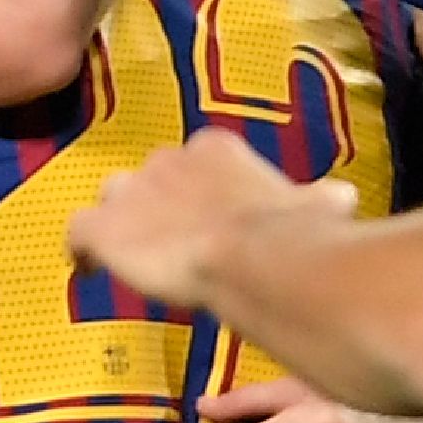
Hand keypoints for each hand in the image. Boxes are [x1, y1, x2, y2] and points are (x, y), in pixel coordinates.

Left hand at [72, 127, 339, 315]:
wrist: (254, 256)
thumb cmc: (292, 233)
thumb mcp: (316, 205)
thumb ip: (320, 198)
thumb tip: (343, 196)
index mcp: (215, 149)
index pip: (192, 161)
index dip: (193, 192)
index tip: (202, 220)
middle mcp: (167, 159)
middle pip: (148, 177)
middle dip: (155, 206)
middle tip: (170, 244)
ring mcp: (132, 192)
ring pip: (111, 199)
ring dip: (118, 223)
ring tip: (130, 256)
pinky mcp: (105, 228)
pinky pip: (78, 232)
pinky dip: (80, 251)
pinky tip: (87, 272)